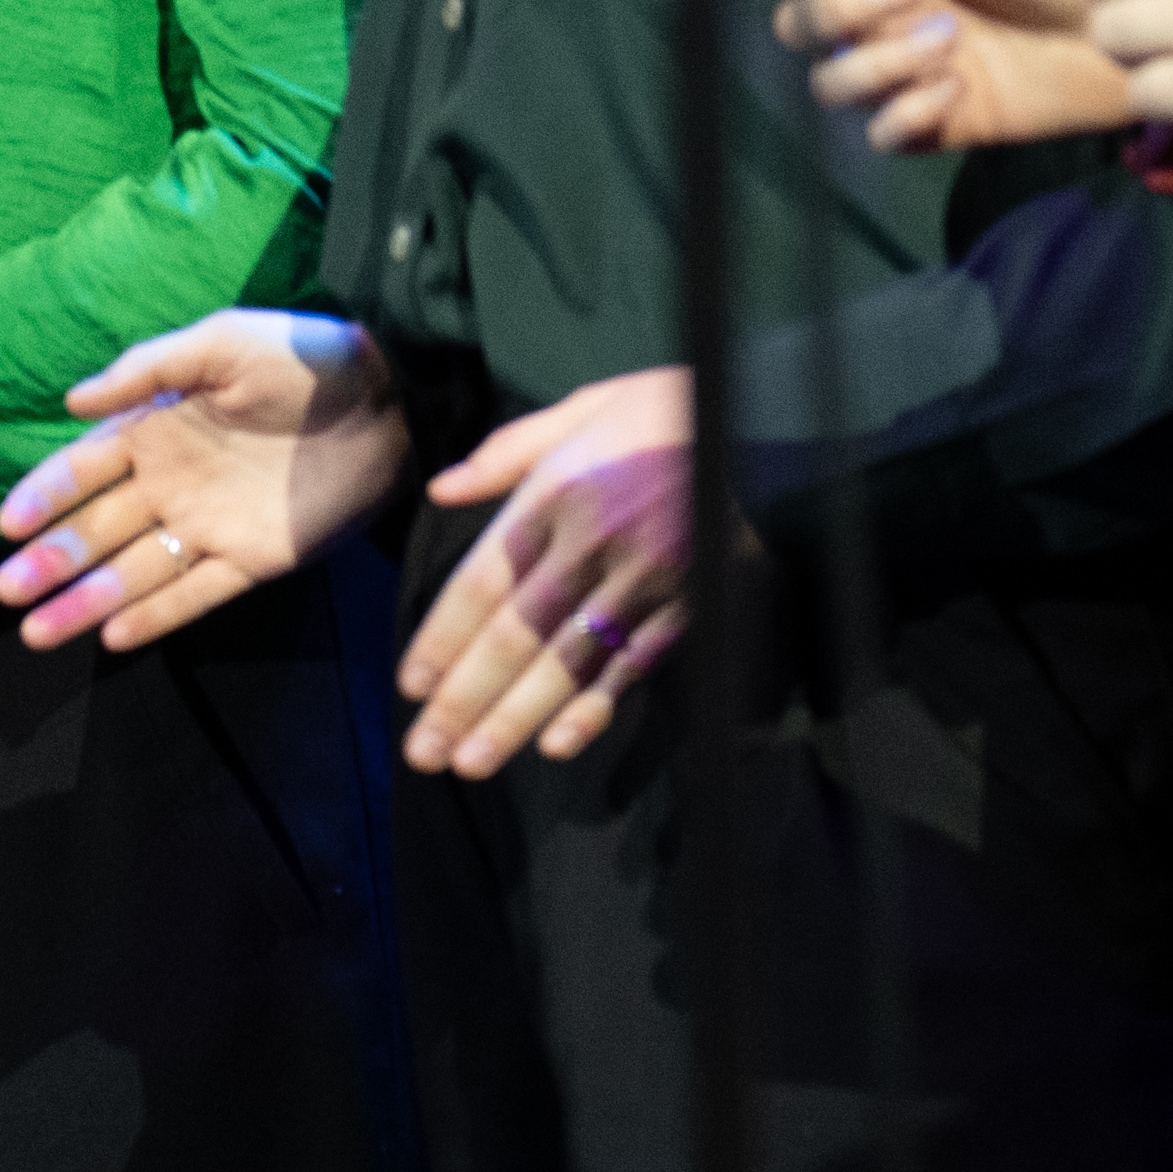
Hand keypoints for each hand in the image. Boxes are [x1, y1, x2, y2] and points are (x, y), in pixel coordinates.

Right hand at [0, 311, 397, 657]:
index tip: (7, 526)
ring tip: (37, 631)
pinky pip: (196, 594)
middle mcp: (174, 482)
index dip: (44, 495)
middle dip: (51, 560)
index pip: (84, 469)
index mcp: (157, 428)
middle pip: (98, 529)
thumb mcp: (221, 343)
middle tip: (8, 591)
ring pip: (135, 570)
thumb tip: (72, 399)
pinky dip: (155, 615)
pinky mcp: (254, 559)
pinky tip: (113, 635)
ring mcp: (211, 525)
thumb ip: (147, 370)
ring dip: (86, 600)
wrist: (392, 398)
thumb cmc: (304, 358)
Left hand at [391, 371, 692, 774]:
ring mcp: (642, 583)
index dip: (442, 639)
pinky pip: (632, 669)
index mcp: (556, 495)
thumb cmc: (661, 413)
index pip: (483, 581)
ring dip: (514, 719)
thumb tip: (441, 489)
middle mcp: (592, 545)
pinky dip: (593, 710)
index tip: (410, 685)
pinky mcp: (686, 607)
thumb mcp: (579, 410)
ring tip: (471, 761)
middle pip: (515, 635)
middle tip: (424, 752)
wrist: (761, 423)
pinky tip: (556, 744)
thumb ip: (506, 453)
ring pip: (567, 664)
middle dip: (464, 699)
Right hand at [772, 0, 1136, 156]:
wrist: (1126, 23)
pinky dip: (909, 110)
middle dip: (839, 9)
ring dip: (876, 61)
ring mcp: (906, 70)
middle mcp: (881, 14)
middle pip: (795, 26)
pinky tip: (960, 83)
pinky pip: (881, 134)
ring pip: (830, 84)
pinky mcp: (938, 121)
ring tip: (946, 39)